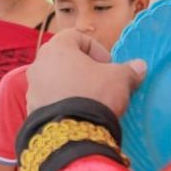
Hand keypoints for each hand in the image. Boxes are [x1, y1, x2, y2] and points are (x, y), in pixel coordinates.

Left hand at [26, 29, 146, 114]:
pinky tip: (77, 114)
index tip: (107, 65)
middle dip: (83, 68)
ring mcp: (32, 88)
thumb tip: (139, 67)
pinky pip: (49, 100)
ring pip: (54, 80)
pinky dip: (62, 102)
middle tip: (100, 82)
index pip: (74, 36)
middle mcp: (38, 65)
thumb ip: (129, 70)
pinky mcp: (31, 109)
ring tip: (90, 100)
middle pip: (63, 59)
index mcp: (56, 49)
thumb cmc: (94, 95)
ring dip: (71, 86)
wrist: (71, 134)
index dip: (95, 48)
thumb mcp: (119, 79)